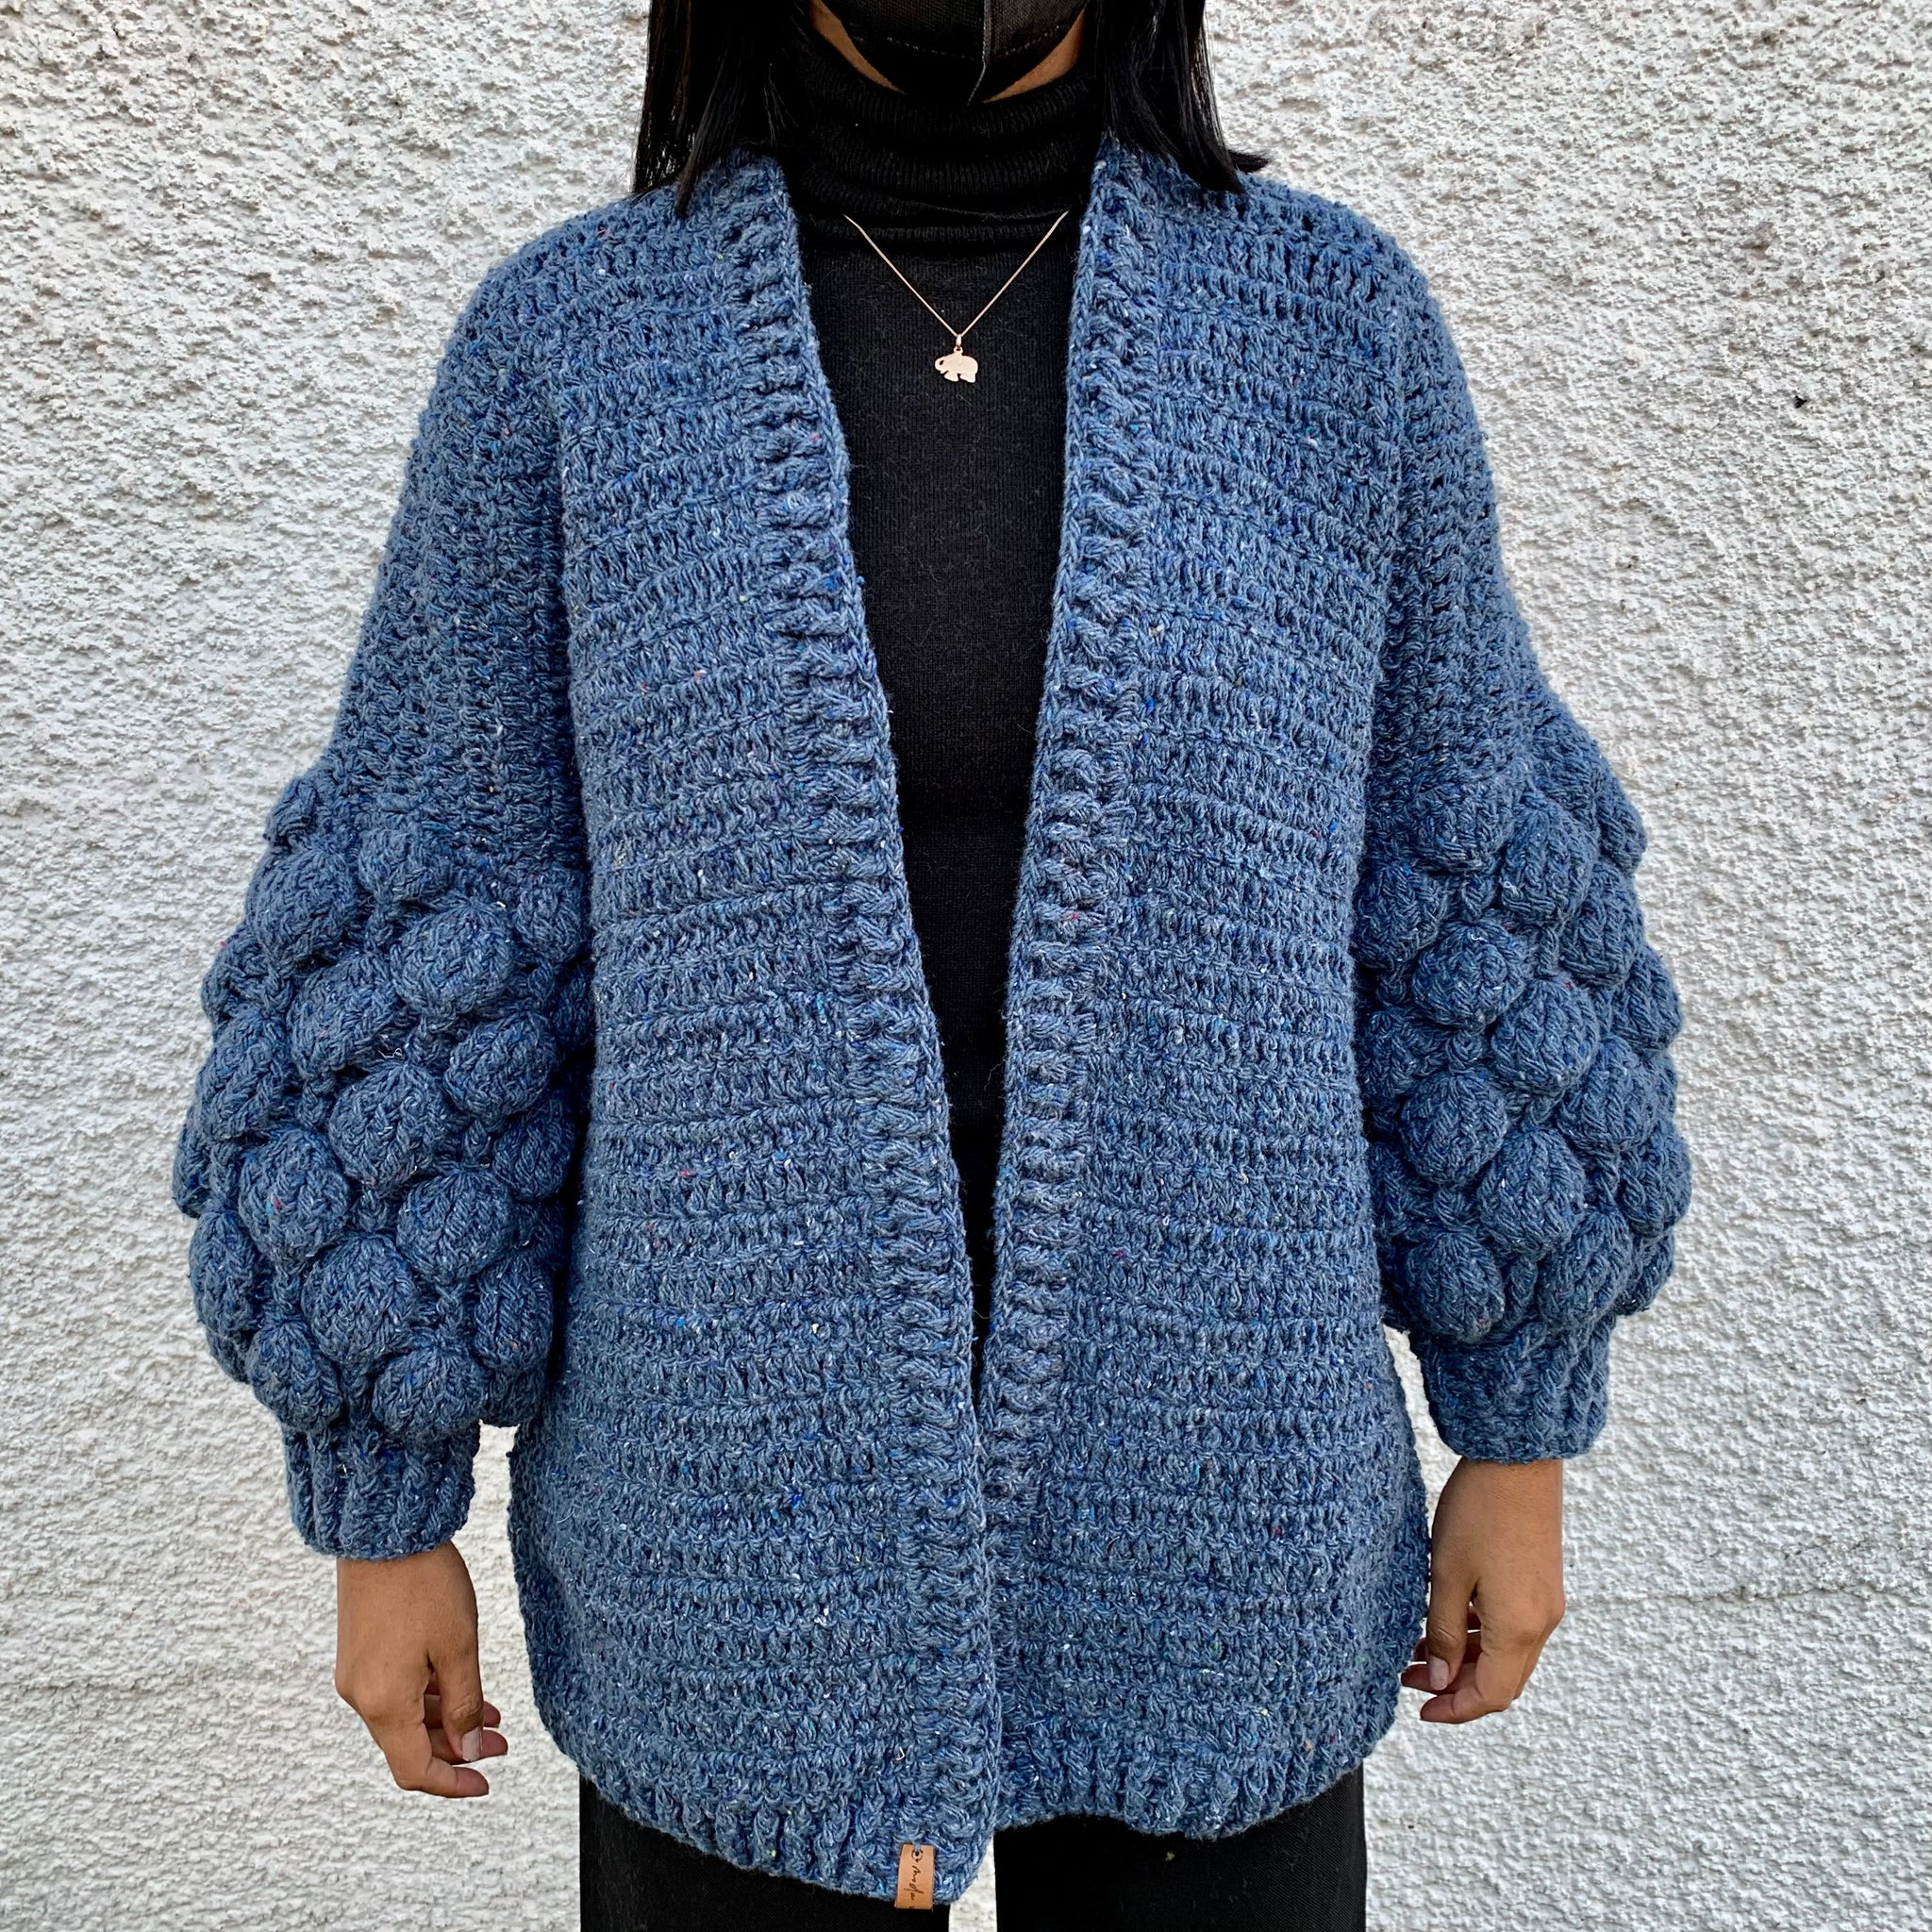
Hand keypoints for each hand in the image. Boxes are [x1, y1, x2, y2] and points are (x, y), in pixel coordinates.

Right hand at [334, 1540, 506, 1795]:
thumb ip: (466, 1705)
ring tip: (492, 1715)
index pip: (414, 1769)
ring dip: (446, 1720)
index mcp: (383, 1703)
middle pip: (410, 1744)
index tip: (485, 1785)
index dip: (451, 1784)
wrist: (382, 1531)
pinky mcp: (360, 1650)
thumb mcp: (459, 1647)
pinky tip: (461, 1685)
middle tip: (501, 1743)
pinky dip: (428, 1696)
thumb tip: (469, 1750)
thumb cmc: (423, 1583)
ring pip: (404, 1716)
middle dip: (457, 1749)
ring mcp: (357, 1672)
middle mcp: (361, 1695)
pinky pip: (395, 1690)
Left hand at [1400, 1457, 1565, 1723]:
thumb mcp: (1446, 1573)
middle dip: (1456, 1687)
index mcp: (1518, 1627)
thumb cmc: (1479, 1510)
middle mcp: (1541, 1622)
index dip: (1454, 1710)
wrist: (1518, 1458)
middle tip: (1411, 1677)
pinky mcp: (1542, 1582)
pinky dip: (1481, 1634)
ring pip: (1506, 1654)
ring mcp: (1545, 1602)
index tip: (1421, 1711)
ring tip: (1418, 1647)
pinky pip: (1513, 1627)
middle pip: (1502, 1680)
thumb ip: (1440, 1631)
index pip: (1490, 1694)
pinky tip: (1445, 1618)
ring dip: (1466, 1659)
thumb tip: (1437, 1680)